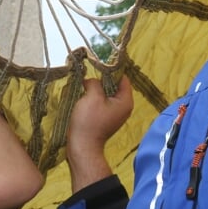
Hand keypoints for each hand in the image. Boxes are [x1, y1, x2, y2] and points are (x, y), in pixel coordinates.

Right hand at [66, 75, 132, 190]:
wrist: (82, 146)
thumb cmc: (89, 122)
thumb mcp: (92, 96)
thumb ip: (95, 82)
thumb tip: (92, 80)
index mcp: (125, 101)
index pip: (123, 77)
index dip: (112, 68)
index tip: (99, 62)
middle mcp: (124, 106)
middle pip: (115, 85)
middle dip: (102, 78)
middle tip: (90, 71)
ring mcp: (115, 113)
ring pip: (107, 93)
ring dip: (97, 88)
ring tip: (85, 83)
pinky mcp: (106, 118)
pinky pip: (102, 101)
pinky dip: (94, 97)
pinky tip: (84, 94)